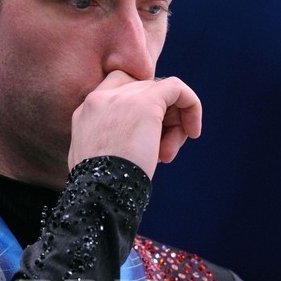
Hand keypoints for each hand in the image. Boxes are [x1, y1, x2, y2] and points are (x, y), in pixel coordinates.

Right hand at [68, 70, 201, 179]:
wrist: (101, 192)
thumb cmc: (101, 187)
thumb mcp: (96, 159)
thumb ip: (110, 140)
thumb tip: (136, 142)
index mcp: (86, 112)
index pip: (118, 91)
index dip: (139, 108)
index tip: (148, 133)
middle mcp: (101, 98)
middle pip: (143, 93)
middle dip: (160, 121)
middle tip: (163, 152)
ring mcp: (123, 97)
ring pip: (160, 94)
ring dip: (173, 124)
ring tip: (167, 155)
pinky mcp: (147, 101)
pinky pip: (177, 88)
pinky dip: (190, 105)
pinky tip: (193, 131)